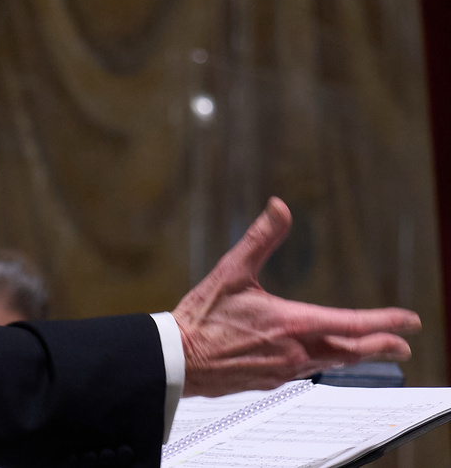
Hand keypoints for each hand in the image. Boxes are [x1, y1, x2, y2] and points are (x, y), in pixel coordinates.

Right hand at [173, 197, 420, 396]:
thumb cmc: (202, 317)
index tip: (410, 320)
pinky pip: (306, 371)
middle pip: (351, 352)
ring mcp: (284, 370)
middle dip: (380, 346)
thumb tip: (280, 207)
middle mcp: (295, 351)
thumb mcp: (231, 271)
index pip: (351, 323)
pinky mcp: (270, 381)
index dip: (384, 321)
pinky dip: (323, 362)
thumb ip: (261, 238)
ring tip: (369, 350)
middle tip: (403, 344)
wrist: (178, 360)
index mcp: (291, 323)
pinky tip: (319, 358)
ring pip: (331, 363)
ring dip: (355, 356)